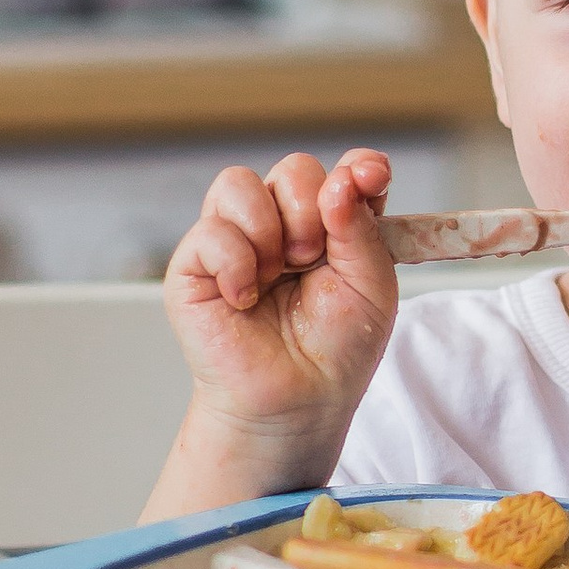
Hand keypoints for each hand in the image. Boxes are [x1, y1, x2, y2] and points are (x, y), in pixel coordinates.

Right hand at [142, 150, 399, 519]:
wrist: (297, 401)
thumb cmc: (335, 350)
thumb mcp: (372, 287)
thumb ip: (364, 227)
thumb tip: (342, 179)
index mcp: (331, 225)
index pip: (344, 171)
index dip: (359, 167)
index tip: (368, 176)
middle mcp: (283, 223)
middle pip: (293, 170)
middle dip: (309, 208)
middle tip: (312, 257)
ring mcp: (236, 239)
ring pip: (239, 183)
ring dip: (269, 228)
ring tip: (279, 273)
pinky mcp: (195, 265)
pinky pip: (210, 230)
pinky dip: (236, 262)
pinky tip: (245, 298)